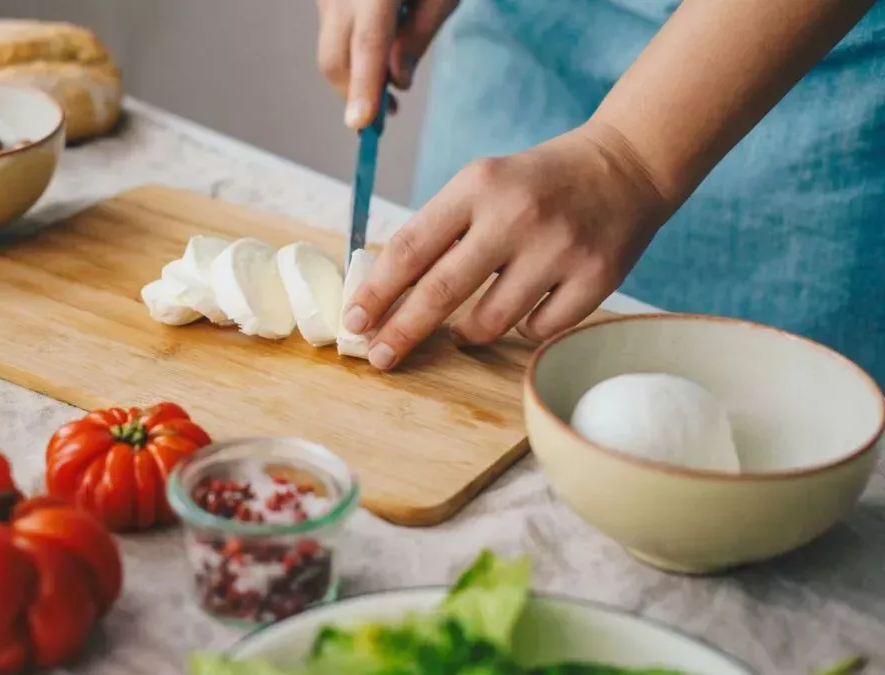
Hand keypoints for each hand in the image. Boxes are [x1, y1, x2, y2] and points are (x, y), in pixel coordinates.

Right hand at [316, 0, 459, 127]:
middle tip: (386, 117)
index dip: (365, 87)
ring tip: (387, 90)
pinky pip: (332, 34)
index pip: (368, 45)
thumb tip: (397, 82)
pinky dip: (352, 54)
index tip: (362, 124)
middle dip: (355, 94)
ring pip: (330, 51)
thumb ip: (419, 37)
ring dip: (355, 76)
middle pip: (335, 59)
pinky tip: (377, 52)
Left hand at [342, 122, 675, 369]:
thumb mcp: (481, 185)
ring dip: (466, 333)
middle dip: (401, 331)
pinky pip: (536, 330)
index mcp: (476, 186)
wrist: (625, 166)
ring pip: (489, 322)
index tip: (353, 322)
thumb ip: (439, 231)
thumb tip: (384, 294)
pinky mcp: (596, 277)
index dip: (376, 292)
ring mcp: (559, 248)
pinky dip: (522, 327)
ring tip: (463, 327)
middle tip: (379, 357)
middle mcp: (516, 215)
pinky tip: (526, 305)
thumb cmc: (536, 184)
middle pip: (441, 291)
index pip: (410, 248)